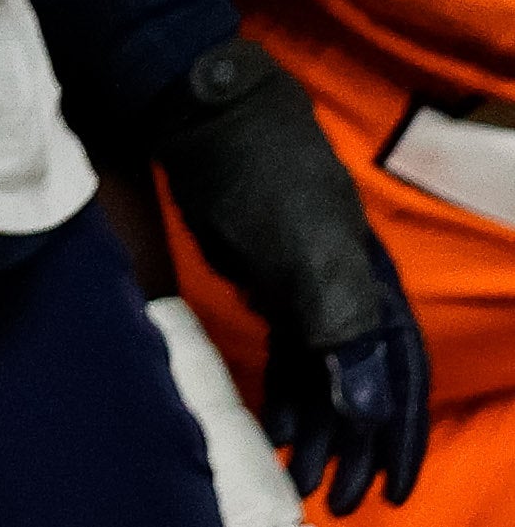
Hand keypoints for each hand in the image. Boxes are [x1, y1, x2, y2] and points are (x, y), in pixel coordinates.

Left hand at [155, 39, 428, 513]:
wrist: (211, 121)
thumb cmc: (267, 180)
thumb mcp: (311, 254)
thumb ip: (342, 331)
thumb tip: (366, 411)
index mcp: (375, 294)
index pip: (399, 381)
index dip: (398, 437)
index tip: (392, 490)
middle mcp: (351, 298)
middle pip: (361, 388)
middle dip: (355, 448)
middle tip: (343, 501)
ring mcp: (309, 293)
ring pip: (323, 379)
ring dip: (318, 431)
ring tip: (305, 482)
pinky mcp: (269, 287)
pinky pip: (288, 358)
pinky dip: (286, 397)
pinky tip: (275, 432)